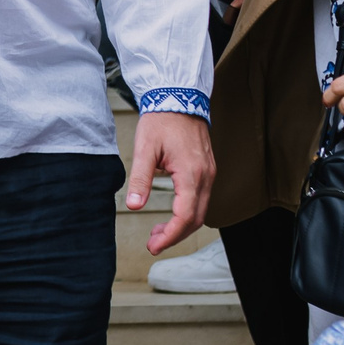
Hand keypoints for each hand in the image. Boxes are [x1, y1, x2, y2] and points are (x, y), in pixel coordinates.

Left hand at [127, 111, 212, 254]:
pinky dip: (188, 213)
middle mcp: (205, 176)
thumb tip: (134, 205)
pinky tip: (172, 215)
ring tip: (159, 233)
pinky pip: (201, 199)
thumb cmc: (162, 120)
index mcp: (191, 173)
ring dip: (182, 226)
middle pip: (196, 219)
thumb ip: (140, 179)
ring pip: (201, 211)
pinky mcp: (207, 170)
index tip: (155, 246)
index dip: (171, 235)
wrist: (179, 98)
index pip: (185, 216)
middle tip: (153, 244)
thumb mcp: (145, 149)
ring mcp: (209, 173)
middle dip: (175, 235)